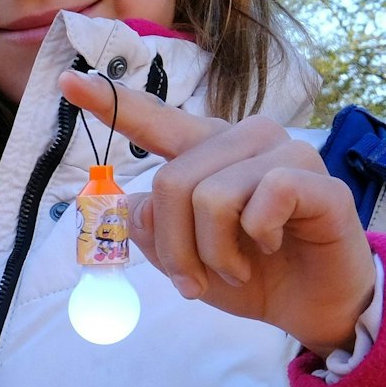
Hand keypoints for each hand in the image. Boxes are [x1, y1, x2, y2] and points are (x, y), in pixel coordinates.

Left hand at [59, 71, 374, 351]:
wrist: (315, 305)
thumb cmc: (251, 273)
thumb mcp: (185, 259)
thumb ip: (151, 228)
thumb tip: (129, 206)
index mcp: (207, 150)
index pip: (153, 120)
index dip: (109, 102)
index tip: (66, 81)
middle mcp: (244, 139)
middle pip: (172, 182)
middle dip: (175, 247)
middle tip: (195, 280)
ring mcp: (285, 152)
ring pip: (212, 197)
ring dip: (214, 253)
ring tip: (236, 269)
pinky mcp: (319, 180)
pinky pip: (265, 198)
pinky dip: (257, 238)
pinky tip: (273, 245)